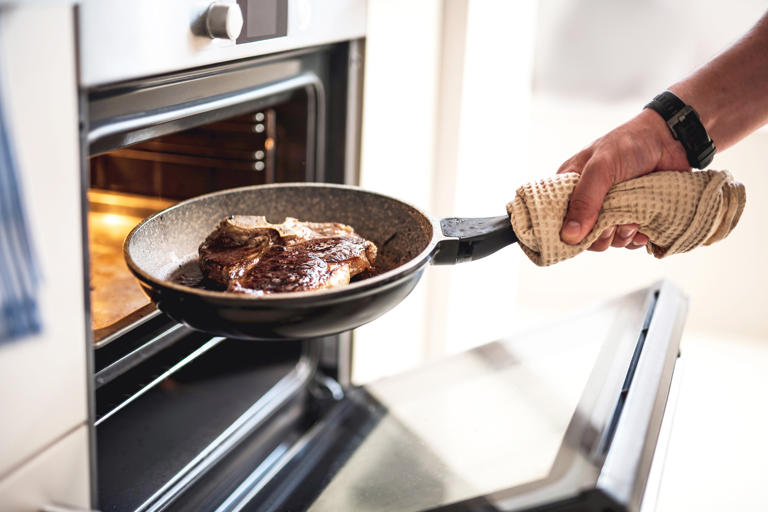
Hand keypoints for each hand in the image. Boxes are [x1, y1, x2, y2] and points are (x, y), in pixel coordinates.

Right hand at [557, 108, 689, 250]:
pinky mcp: (633, 216)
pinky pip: (629, 240)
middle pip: (585, 236)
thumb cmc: (630, 144)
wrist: (670, 139)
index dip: (567, 232)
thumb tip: (569, 235)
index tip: (583, 234)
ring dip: (621, 236)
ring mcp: (612, 210)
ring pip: (608, 240)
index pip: (558, 219)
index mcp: (571, 187)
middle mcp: (589, 201)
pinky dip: (636, 239)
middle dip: (600, 236)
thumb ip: (585, 200)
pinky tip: (643, 229)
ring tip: (633, 222)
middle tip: (612, 225)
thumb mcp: (601, 167)